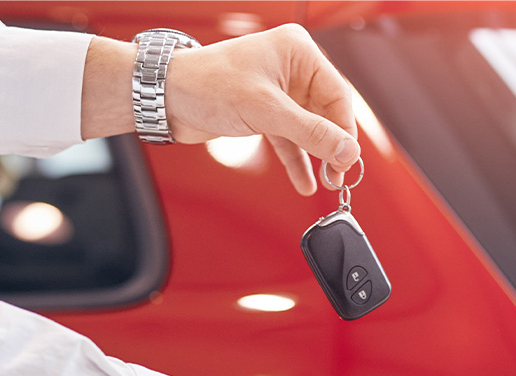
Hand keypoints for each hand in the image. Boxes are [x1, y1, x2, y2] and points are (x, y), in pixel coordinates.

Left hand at [166, 25, 358, 194]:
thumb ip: (310, 132)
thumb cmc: (207, 85)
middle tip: (339, 175)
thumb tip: (347, 151)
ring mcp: (279, 91)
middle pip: (326, 113)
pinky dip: (297, 160)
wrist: (166, 97)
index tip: (349, 160)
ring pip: (309, 129)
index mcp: (298, 52)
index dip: (345, 131)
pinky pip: (290, 139)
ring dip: (316, 156)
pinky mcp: (264, 112)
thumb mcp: (266, 111)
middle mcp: (292, 69)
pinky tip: (305, 182)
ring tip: (328, 181)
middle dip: (332, 146)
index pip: (338, 95)